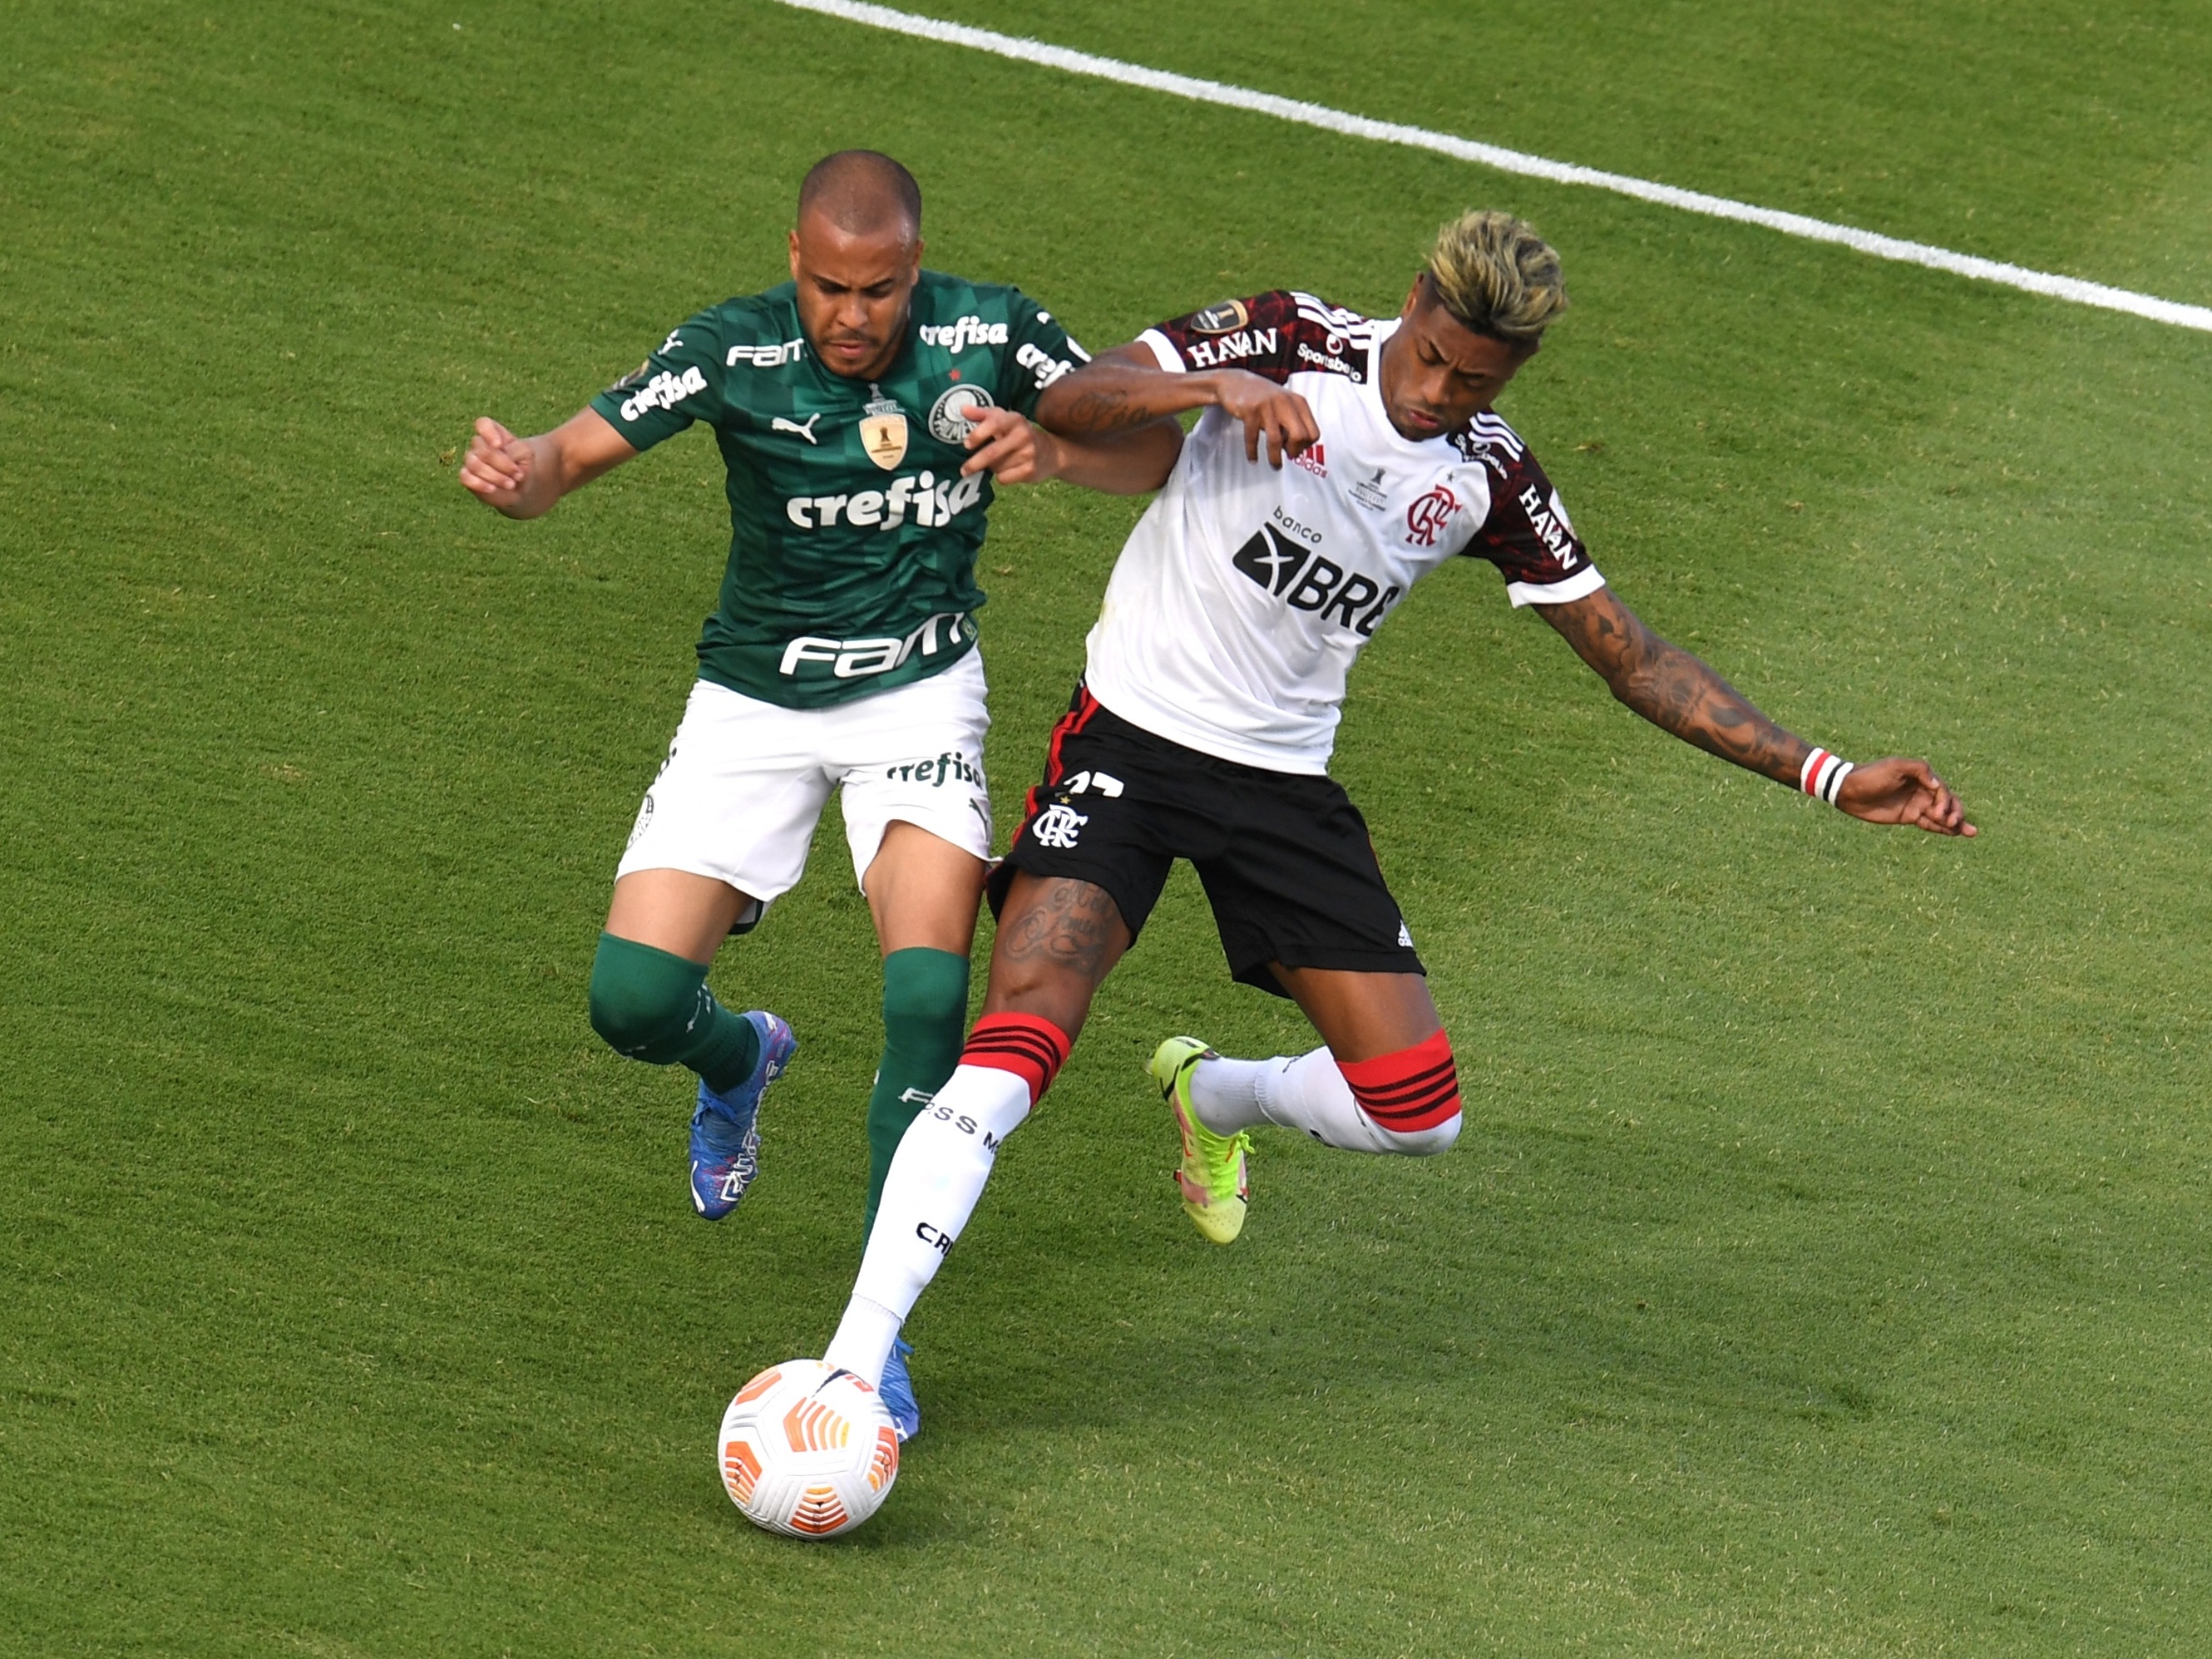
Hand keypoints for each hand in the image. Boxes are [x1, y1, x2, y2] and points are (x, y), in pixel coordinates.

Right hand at [459, 417, 536, 512]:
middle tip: (518, 475)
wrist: (520, 486)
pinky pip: (465, 477)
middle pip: (484, 451)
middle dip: (503, 465)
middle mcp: (479, 444)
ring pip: (475, 464)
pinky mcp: (467, 476)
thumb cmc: (522, 465)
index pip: (483, 424)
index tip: (499, 445)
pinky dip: (479, 484)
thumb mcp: (526, 454)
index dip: (488, 433)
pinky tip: (492, 489)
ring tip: (511, 484)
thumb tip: (502, 455)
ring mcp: (471, 460)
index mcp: (493, 432)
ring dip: (495, 476)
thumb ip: (515, 450)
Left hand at [960, 406, 1058, 482]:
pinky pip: (1004, 478)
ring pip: (996, 467)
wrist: (1052, 452)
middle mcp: (1023, 434)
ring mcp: (1028, 453)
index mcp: (1014, 419)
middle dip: (975, 463)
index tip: (967, 445)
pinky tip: (1008, 470)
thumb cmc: (1019, 433)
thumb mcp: (1004, 419)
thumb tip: (963, 409)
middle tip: (964, 470)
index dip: (978, 434)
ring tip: (998, 462)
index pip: (994, 424)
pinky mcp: (1030, 470)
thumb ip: (982, 414)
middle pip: (992, 452)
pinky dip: (1000, 477)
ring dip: (991, 468)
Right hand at [1209, 369, 1318, 467]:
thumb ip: (1293, 422)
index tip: (1296, 450)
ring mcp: (1268, 405)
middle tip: (1287, 457)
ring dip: (1275, 458)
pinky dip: (1253, 452)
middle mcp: (1286, 402)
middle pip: (1300, 436)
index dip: (1306, 446)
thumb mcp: (1284, 404)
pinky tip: (1253, 458)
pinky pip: (1253, 438)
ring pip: (1276, 440)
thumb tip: (1298, 449)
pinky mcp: (1250, 410)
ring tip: (1274, 466)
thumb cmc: (1262, 398)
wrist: (1235, 381)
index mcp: (1298, 402)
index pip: (1313, 432)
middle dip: (1294, 452)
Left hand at [1836, 757, 1975, 835]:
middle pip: (1948, 802)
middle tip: (1953, 823)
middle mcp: (1923, 790)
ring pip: (1942, 814)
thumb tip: (1938, 785)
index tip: (1938, 813)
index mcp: (1922, 777)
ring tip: (1970, 832)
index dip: (1945, 802)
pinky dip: (1942, 829)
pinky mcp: (1909, 816)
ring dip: (1957, 822)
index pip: (1942, 790)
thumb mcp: (1895, 766)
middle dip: (1956, 813)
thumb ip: (1919, 770)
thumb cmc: (1871, 775)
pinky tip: (1955, 833)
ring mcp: (1916, 804)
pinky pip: (1929, 824)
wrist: (1849, 790)